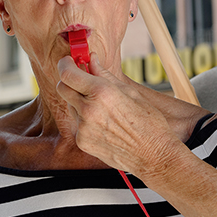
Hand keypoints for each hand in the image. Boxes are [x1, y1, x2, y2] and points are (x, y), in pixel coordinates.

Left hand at [54, 54, 187, 176]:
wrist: (153, 155)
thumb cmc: (148, 123)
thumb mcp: (130, 93)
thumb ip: (105, 75)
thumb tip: (92, 60)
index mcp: (102, 93)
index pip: (68, 74)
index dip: (65, 65)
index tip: (68, 62)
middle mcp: (89, 110)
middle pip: (62, 88)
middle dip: (69, 81)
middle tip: (81, 79)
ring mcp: (84, 128)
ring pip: (70, 106)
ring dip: (79, 101)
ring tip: (102, 107)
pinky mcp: (83, 142)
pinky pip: (77, 124)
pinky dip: (85, 120)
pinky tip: (104, 123)